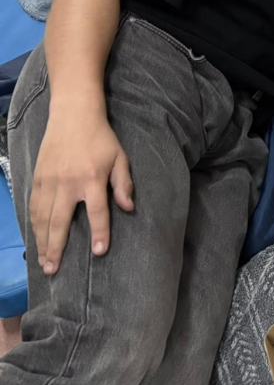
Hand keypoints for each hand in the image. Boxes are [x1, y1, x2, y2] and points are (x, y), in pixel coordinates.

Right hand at [29, 103, 133, 275]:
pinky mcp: (37, 178)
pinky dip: (34, 224)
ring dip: (41, 241)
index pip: (97, 212)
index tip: (99, 251)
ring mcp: (49, 181)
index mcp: (92, 178)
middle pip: (60, 222)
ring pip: (42, 217)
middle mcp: (68, 183)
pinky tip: (36, 237)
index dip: (99, 232)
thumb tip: (129, 208)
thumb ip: (124, 184)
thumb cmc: (101, 138)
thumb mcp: (120, 158)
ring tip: (43, 261)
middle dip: (56, 248)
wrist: (73, 115)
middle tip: (53, 269)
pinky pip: (33, 206)